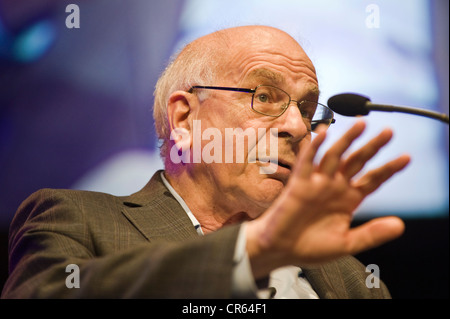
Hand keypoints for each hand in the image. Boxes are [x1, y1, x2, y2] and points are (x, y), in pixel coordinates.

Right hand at [246, 120, 410, 278]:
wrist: (281, 250)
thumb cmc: (310, 247)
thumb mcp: (347, 244)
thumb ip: (372, 234)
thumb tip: (400, 225)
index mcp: (348, 200)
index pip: (372, 179)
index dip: (388, 169)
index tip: (406, 158)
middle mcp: (334, 187)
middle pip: (357, 161)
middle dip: (372, 146)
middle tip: (388, 132)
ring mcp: (317, 183)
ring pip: (335, 156)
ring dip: (347, 140)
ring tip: (361, 124)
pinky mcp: (299, 184)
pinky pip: (307, 162)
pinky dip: (314, 148)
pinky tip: (323, 134)